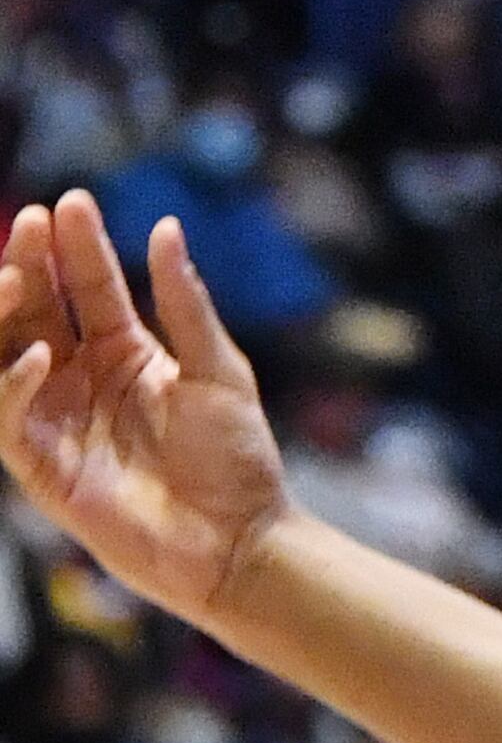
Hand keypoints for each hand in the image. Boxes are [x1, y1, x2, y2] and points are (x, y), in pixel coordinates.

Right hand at [0, 195, 293, 627]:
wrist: (238, 540)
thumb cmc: (237, 457)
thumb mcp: (217, 368)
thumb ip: (184, 302)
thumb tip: (164, 228)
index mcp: (126, 353)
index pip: (90, 288)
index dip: (77, 247)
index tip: (69, 202)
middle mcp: (84, 381)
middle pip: (41, 312)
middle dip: (32, 265)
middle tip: (32, 222)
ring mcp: (59, 422)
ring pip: (6, 357)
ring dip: (4, 316)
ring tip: (14, 275)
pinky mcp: (44, 469)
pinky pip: (10, 419)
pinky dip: (13, 386)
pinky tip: (42, 355)